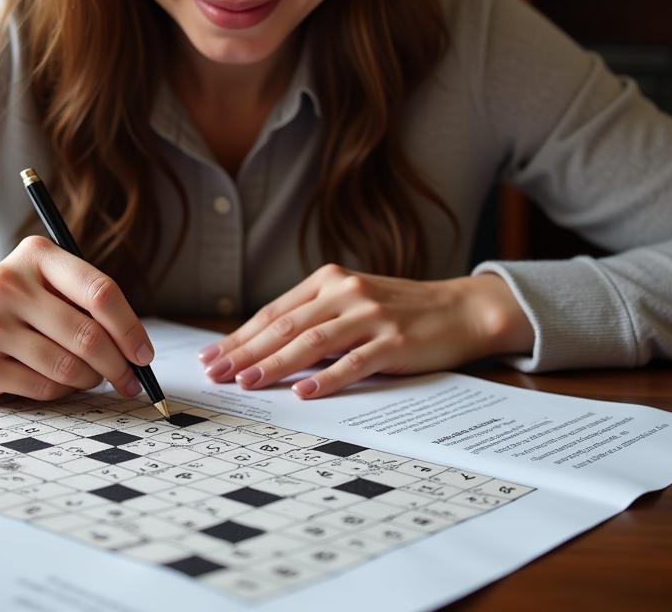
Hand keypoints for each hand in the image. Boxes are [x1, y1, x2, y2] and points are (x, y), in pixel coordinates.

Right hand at [0, 236, 153, 400]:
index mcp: (37, 255)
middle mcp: (9, 285)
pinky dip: (59, 392)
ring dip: (89, 380)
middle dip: (117, 365)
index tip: (145, 354)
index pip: (99, 291)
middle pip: (87, 335)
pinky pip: (41, 388)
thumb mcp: (42, 280)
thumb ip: (85, 301)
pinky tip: (55, 383)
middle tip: (129, 380)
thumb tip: (136, 349)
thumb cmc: (10, 303)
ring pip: (67, 367)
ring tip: (89, 377)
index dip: (130, 327)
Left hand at [198, 265, 532, 398]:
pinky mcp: (393, 341)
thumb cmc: (399, 310)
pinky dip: (326, 378)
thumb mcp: (352, 301)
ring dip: (275, 364)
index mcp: (329, 280)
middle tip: (215, 373)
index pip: (274, 312)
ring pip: (312, 342)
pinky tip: (304, 392)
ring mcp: (370, 315)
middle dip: (245, 351)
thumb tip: (263, 348)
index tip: (212, 356)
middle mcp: (346, 291)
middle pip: (285, 325)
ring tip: (247, 382)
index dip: (240, 335)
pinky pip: (353, 362)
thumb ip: (315, 317)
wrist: (459, 309)